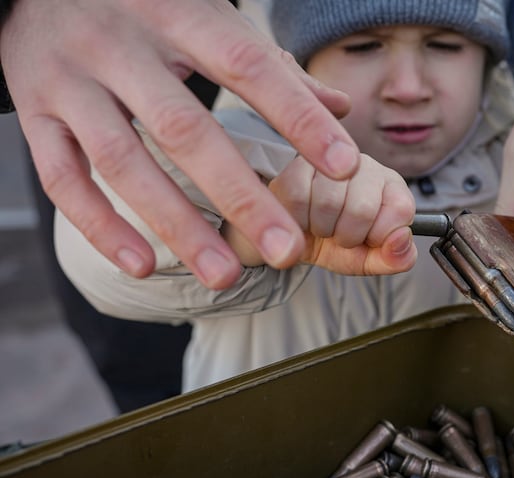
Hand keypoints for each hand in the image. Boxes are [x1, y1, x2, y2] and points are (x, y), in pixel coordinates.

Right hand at [1, 0, 359, 288]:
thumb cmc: (145, 4)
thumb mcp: (207, 16)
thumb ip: (273, 66)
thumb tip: (339, 107)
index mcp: (177, 12)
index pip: (248, 66)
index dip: (297, 117)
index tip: (344, 166)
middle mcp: (119, 45)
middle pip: (184, 130)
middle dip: (241, 197)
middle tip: (288, 251)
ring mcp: (69, 80)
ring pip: (122, 163)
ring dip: (177, 226)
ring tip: (226, 278)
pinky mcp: (33, 112)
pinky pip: (61, 178)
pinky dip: (100, 227)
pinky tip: (145, 267)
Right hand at [224, 155, 417, 274]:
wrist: (290, 241)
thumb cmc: (335, 244)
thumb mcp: (368, 259)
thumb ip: (395, 258)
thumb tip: (402, 240)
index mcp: (390, 185)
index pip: (401, 208)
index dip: (381, 235)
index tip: (368, 239)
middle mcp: (364, 164)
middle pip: (364, 207)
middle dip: (348, 236)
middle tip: (339, 235)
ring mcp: (330, 158)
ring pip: (329, 201)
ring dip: (322, 229)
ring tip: (320, 227)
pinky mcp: (295, 164)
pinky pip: (298, 197)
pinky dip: (298, 221)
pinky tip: (301, 220)